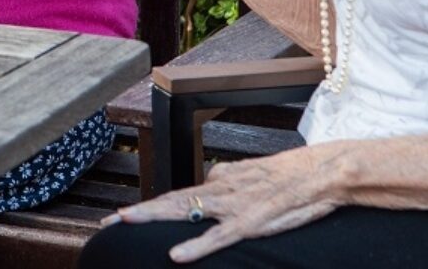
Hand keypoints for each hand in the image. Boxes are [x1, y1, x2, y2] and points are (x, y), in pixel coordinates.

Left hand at [104, 147, 339, 262]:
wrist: (321, 172)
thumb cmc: (289, 176)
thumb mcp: (251, 173)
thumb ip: (228, 177)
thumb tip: (212, 178)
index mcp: (219, 184)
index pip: (175, 196)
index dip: (147, 206)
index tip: (119, 217)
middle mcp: (218, 191)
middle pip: (169, 201)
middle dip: (136, 212)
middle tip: (106, 223)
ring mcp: (232, 207)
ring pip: (184, 211)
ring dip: (152, 216)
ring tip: (124, 223)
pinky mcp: (250, 223)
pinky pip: (218, 237)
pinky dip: (195, 246)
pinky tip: (176, 256)